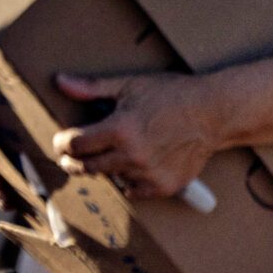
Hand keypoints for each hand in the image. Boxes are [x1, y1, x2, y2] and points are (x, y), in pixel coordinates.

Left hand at [49, 71, 219, 200]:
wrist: (213, 113)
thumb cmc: (171, 94)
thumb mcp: (129, 84)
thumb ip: (92, 88)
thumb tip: (59, 81)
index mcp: (120, 129)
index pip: (75, 144)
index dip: (62, 143)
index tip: (61, 141)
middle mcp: (132, 155)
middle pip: (86, 166)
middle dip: (74, 160)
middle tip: (72, 154)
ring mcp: (149, 174)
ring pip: (110, 177)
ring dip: (103, 167)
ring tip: (107, 153)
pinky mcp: (164, 186)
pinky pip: (133, 191)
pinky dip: (127, 181)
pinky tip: (130, 167)